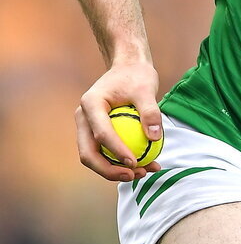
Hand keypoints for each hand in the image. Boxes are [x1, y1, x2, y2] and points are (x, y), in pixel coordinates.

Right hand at [76, 60, 162, 182]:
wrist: (128, 68)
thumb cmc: (137, 76)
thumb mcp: (146, 89)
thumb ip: (151, 111)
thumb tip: (155, 138)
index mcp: (91, 104)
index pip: (101, 134)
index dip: (116, 151)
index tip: (136, 163)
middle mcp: (83, 118)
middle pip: (88, 153)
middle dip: (109, 170)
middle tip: (135, 175)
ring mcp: (87, 127)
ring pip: (94, 157)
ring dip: (115, 170)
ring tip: (144, 173)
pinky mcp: (95, 133)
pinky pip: (105, 153)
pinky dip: (120, 162)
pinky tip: (145, 166)